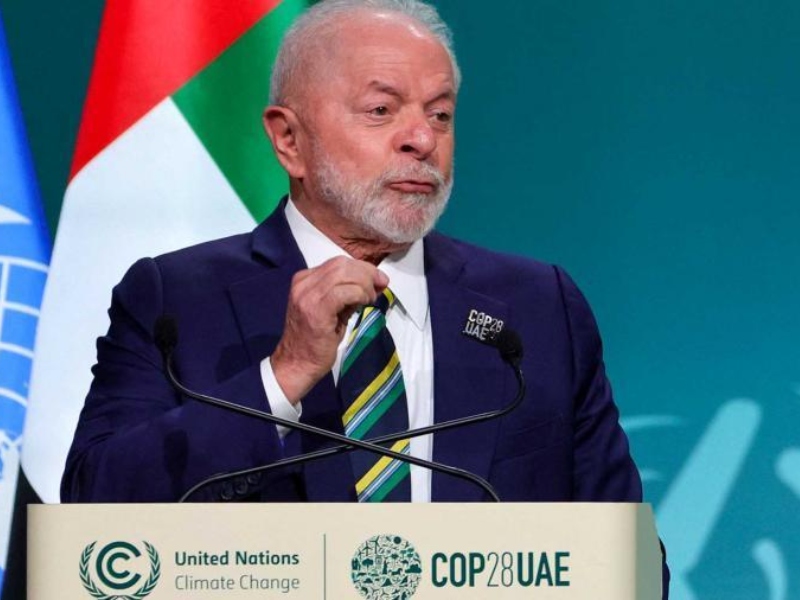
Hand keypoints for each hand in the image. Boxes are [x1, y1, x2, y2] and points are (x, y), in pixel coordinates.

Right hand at [271, 256, 388, 403]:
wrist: (297, 364)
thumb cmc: (315, 341)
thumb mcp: (332, 311)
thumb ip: (348, 294)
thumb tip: (374, 283)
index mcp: (304, 280)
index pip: (338, 263)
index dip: (362, 268)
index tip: (378, 280)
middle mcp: (303, 283)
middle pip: (342, 264)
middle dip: (367, 273)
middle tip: (380, 286)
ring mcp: (307, 295)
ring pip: (345, 274)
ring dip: (365, 284)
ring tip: (369, 300)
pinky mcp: (316, 309)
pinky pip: (346, 291)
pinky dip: (360, 294)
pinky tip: (364, 304)